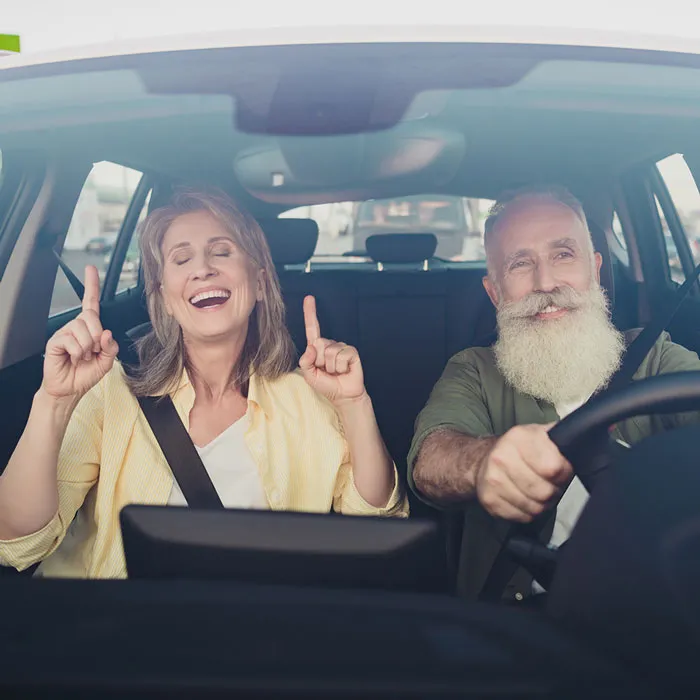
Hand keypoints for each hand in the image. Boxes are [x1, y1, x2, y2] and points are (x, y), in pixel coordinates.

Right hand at [41, 265, 118, 401]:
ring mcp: (64, 332)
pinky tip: (73, 359)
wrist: (69, 390)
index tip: (90, 269)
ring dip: (87, 348)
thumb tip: (107, 333)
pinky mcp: (55, 340)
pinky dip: (78, 353)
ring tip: (82, 357)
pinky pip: (72, 340)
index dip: (91, 285)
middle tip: (93, 352)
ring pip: (83, 329)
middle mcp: (76, 326)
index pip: (90, 303)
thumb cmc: (86, 374)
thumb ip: (111, 347)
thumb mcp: (106, 362)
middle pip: (91, 316)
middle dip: (97, 337)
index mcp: (90, 328)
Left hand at [299, 295, 365, 404]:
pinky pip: (342, 355)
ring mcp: (341, 347)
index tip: (309, 298)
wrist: (343, 395)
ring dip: (332, 367)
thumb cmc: (326, 385)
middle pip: (319, 343)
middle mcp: (329, 344)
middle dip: (320, 361)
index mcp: (317, 348)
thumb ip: (305, 362)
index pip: (312, 328)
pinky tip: (345, 370)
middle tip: (327, 370)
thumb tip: (311, 347)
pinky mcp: (351, 352)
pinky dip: (341, 366)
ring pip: (330, 351)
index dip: (310, 313)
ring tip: (336, 372)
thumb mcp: (309, 375)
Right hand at [475, 424, 571, 522]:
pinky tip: (523, 499)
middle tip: (549, 484)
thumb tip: (583, 443)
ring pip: (534, 508)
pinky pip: (521, 516)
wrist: (485, 460)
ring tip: (536, 492)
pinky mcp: (489, 499)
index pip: (554, 468)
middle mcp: (502, 457)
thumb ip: (560, 438)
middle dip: (552, 492)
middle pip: (544, 492)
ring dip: (541, 505)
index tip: (560, 471)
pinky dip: (526, 512)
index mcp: (519, 437)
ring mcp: (493, 479)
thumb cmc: (520, 450)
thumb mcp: (540, 435)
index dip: (563, 473)